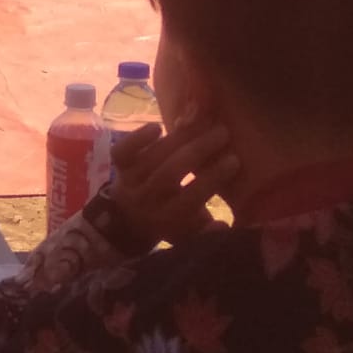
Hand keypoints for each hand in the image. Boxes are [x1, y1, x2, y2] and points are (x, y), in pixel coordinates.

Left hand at [106, 121, 237, 248]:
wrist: (128, 220)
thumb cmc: (173, 221)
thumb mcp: (192, 231)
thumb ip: (208, 230)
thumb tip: (223, 225)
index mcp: (168, 219)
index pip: (192, 197)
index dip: (213, 178)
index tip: (234, 159)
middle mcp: (146, 200)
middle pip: (170, 173)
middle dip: (199, 151)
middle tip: (223, 132)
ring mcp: (129, 181)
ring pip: (153, 157)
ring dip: (179, 137)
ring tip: (203, 121)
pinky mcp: (118, 165)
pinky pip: (123, 151)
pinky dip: (138, 137)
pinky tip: (158, 127)